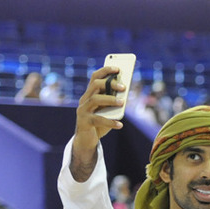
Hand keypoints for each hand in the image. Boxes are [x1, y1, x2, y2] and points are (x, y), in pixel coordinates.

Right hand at [69, 66, 125, 180]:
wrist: (86, 140)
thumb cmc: (99, 123)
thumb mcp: (107, 111)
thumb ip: (113, 102)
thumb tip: (126, 94)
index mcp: (89, 94)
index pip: (95, 77)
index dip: (106, 71)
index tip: (118, 68)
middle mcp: (84, 100)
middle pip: (95, 85)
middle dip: (110, 84)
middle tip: (124, 87)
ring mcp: (83, 110)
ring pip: (95, 99)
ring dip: (110, 99)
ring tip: (122, 103)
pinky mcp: (84, 122)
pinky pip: (98, 120)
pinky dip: (110, 122)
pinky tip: (120, 125)